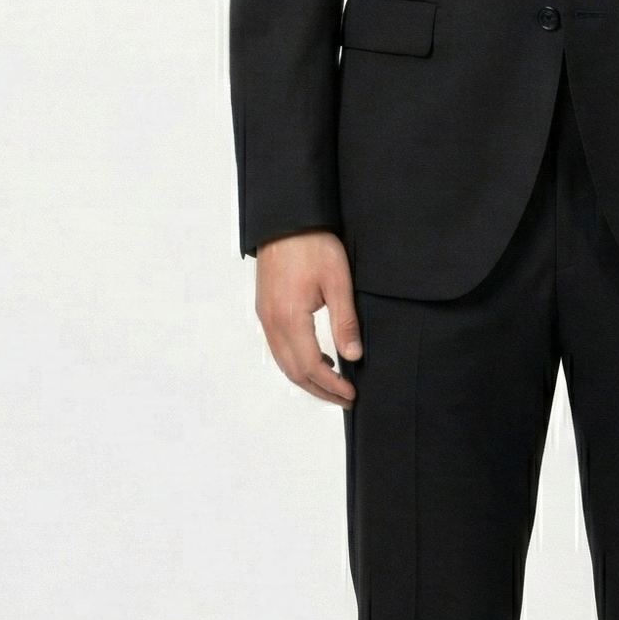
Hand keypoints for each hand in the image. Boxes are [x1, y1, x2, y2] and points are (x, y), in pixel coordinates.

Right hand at [255, 230, 362, 405]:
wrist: (286, 221)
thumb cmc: (313, 245)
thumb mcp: (338, 281)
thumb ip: (345, 321)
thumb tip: (353, 356)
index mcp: (289, 317)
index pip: (310, 366)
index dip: (332, 385)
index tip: (351, 393)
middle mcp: (271, 322)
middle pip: (294, 372)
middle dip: (320, 390)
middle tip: (345, 398)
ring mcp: (265, 317)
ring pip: (284, 363)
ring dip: (308, 378)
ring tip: (334, 384)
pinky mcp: (265, 310)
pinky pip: (279, 348)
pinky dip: (297, 362)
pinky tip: (318, 358)